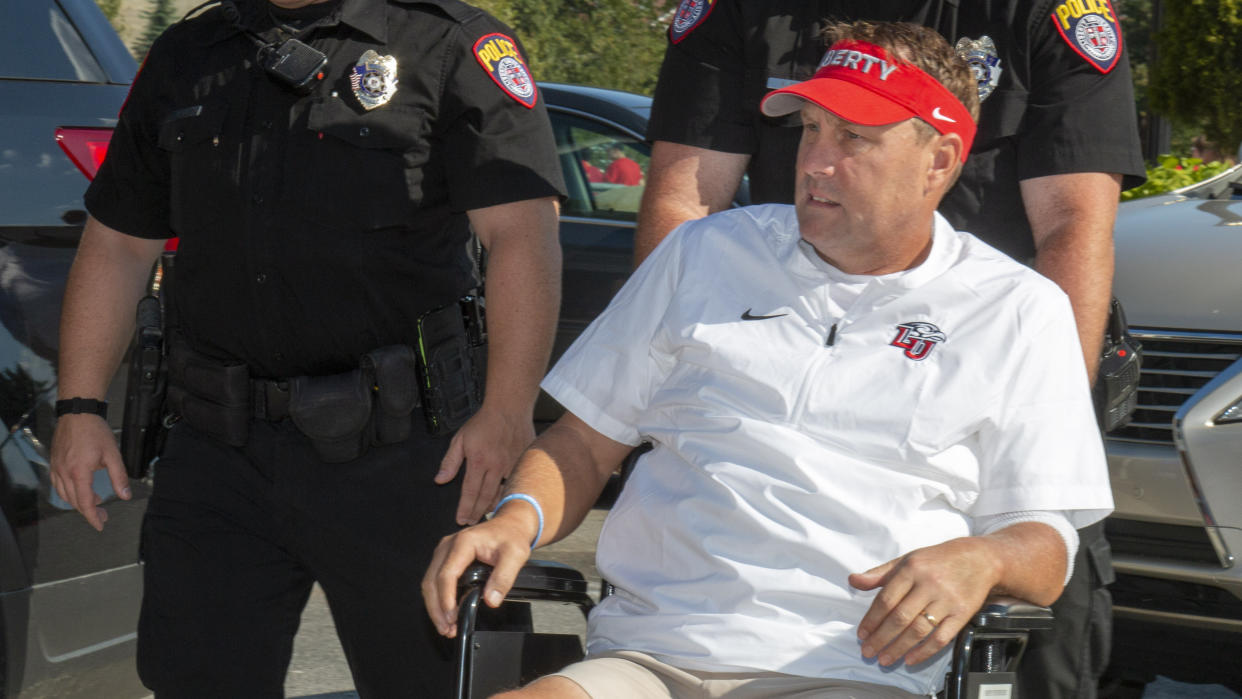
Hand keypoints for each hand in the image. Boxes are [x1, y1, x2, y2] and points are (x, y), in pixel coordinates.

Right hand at [49, 413, 130, 530]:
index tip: (100, 525)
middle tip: (103, 515)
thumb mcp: (113, 455)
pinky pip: (58, 485)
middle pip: (75, 501)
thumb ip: (119, 477)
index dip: (93, 517)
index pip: (85, 502)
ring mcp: (56, 468)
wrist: (78, 414)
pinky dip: (69, 493)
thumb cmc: (95, 431)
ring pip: (64, 495)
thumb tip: (125, 495)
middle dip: (89, 512)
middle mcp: (64, 473)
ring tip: (96, 502)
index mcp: (79, 472)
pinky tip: (80, 490)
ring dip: (79, 502)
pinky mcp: (54, 463)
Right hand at [421, 514, 536, 637]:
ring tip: (445, 627)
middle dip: (437, 608)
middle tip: (447, 628)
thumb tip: (491, 599)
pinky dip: (437, 599)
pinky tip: (445, 614)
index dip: (446, 598)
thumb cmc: (510, 536)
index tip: (452, 617)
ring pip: (429, 582)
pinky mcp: (445, 558)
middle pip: (432, 581)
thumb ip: (504, 577)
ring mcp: (444, 551)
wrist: (509, 525)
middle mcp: (449, 546)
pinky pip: (434, 580)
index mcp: (464, 542)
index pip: (447, 574)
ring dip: (434, 607)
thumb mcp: (516, 555)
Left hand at [435, 405, 534, 524]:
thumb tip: (440, 479)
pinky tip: (504, 501)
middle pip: (485, 497)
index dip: (464, 508)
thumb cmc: (484, 422)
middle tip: (472, 522)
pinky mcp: (523, 463)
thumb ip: (450, 461)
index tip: (461, 519)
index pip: (469, 491)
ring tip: (485, 515)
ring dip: (492, 506)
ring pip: (502, 492)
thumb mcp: (460, 439)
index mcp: (478, 461)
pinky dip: (508, 494)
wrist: (509, 407)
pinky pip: (515, 483)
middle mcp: (496, 466)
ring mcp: (511, 465)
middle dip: (477, 512)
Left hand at [848, 537, 999, 666]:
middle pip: (900, 617)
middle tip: (868, 651)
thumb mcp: (907, 560)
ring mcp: (947, 600)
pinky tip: (910, 659)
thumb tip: (853, 581)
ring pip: (918, 629)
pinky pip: (941, 637)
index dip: (872, 619)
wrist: (980, 559)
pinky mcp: (962, 614)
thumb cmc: (939, 560)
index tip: (862, 634)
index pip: (886, 599)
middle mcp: (928, 585)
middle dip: (881, 638)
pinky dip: (925, 651)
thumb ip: (879, 573)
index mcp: (911, 569)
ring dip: (899, 648)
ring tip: (885, 658)